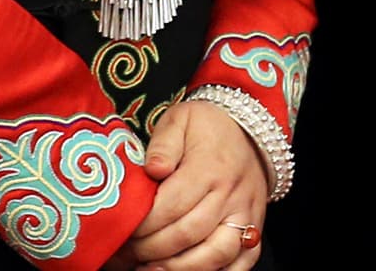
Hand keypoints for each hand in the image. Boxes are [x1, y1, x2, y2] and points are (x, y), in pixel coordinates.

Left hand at [128, 98, 269, 268]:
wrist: (251, 132)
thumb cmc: (208, 128)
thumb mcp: (181, 120)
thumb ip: (163, 143)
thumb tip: (152, 169)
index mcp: (209, 167)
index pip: (171, 205)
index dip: (142, 224)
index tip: (120, 230)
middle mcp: (230, 194)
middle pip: (187, 234)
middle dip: (150, 250)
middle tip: (125, 253)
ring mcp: (245, 215)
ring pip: (215, 254)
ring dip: (179, 268)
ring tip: (149, 269)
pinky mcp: (254, 229)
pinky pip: (242, 263)